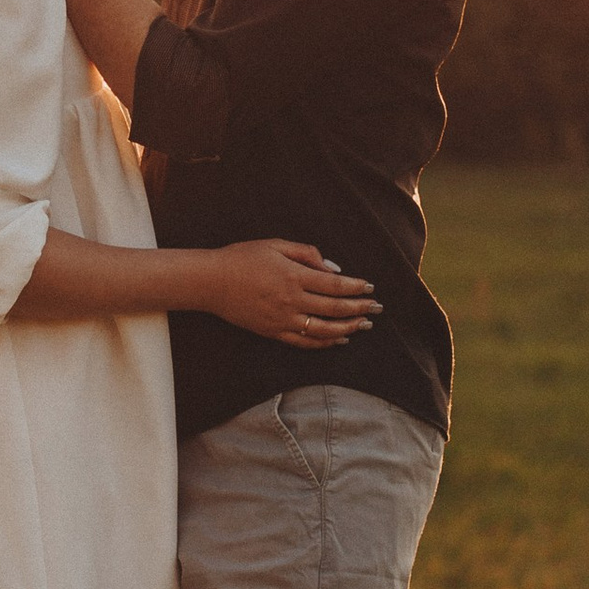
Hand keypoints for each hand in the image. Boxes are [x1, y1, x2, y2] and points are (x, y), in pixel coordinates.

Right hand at [203, 239, 376, 345]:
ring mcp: (283, 320)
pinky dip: (325, 343)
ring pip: (324, 330)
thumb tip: (333, 269)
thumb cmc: (242, 258)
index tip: (370, 288)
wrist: (211, 282)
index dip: (356, 288)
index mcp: (294, 276)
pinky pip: (305, 342)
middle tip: (377, 309)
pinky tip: (338, 339)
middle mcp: (291, 301)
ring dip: (348, 328)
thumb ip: (307, 254)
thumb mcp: (275, 245)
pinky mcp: (273, 332)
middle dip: (360, 309)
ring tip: (364, 326)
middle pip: (335, 309)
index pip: (335, 285)